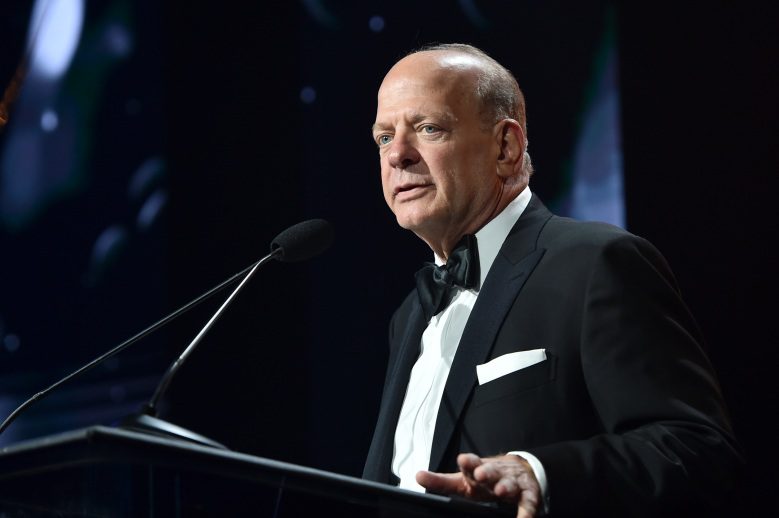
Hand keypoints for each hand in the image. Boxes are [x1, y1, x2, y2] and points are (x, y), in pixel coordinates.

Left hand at [416, 453, 540, 517]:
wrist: (520, 470)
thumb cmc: (484, 479)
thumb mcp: (462, 480)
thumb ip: (441, 480)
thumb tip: (417, 475)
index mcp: (476, 470)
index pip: (471, 464)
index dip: (468, 463)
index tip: (463, 461)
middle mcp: (494, 474)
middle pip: (489, 471)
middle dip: (485, 472)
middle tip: (480, 474)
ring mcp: (512, 483)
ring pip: (508, 484)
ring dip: (504, 486)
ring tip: (500, 491)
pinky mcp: (528, 494)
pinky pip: (528, 503)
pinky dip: (526, 511)